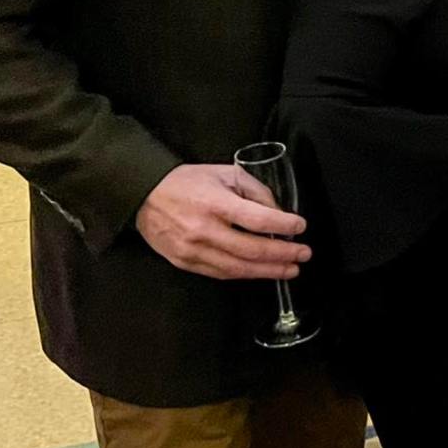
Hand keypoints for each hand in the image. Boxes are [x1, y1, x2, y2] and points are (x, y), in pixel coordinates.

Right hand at [135, 164, 310, 280]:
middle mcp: (203, 229)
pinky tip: (262, 272)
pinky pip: (220, 273)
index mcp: (215, 202)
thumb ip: (255, 191)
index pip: (257, 219)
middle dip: (282, 254)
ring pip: (237, 268)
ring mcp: (192, 249)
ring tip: (290, 270)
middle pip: (251, 249)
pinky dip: (244, 274)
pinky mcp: (184, 263)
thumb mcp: (226, 173)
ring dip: (268, 271)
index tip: (301, 226)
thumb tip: (278, 214)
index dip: (283, 225)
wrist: (144, 194)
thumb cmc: (189, 181)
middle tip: (304, 255)